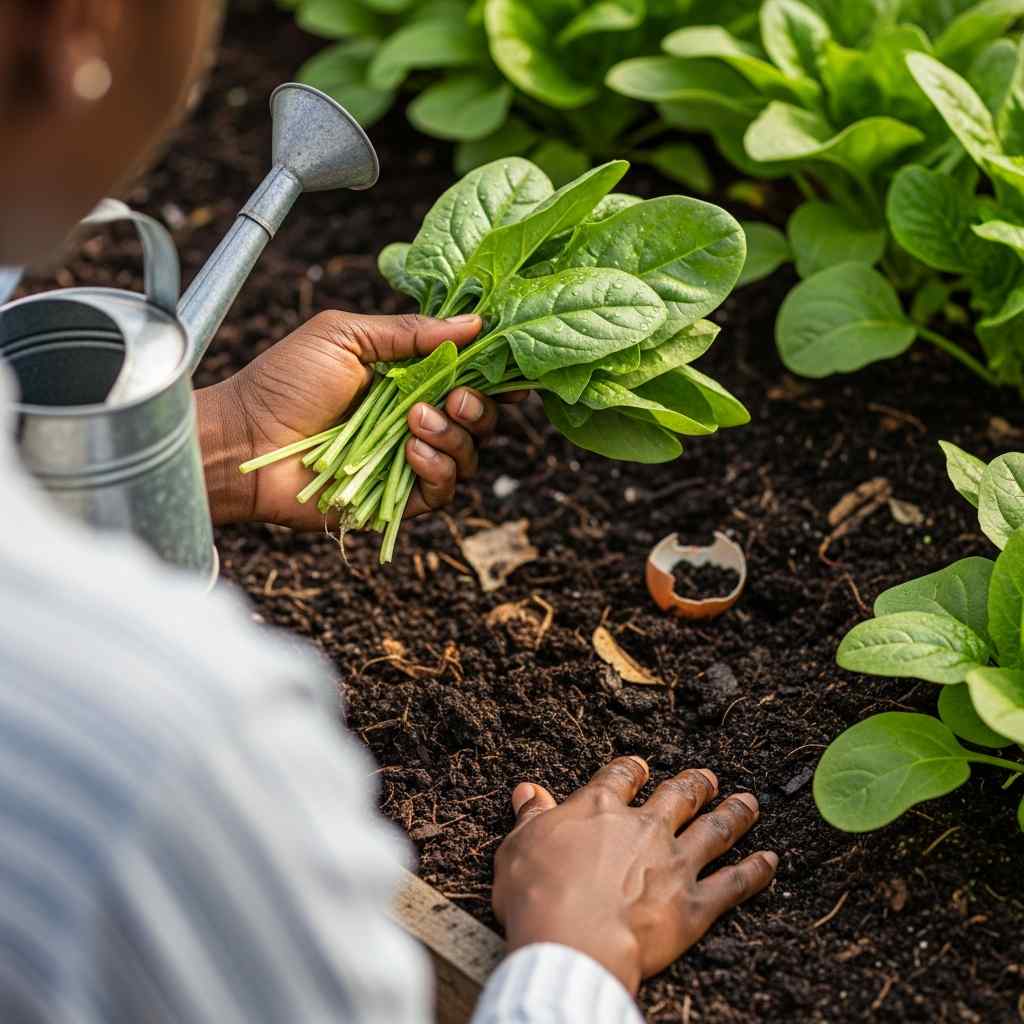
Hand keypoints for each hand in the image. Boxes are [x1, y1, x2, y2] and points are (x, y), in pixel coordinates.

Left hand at [197, 310, 509, 527]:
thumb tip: (474, 321)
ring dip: (452, 436)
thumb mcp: (344, 337)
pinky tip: (411, 453)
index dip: (492, 373)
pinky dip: (437, 469)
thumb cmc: (284, 382)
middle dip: (477, 406)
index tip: (505, 365)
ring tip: (413, 422)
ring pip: (468, 453)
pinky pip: (444, 489)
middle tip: (452, 398)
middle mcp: (414, 417)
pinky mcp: (399, 497)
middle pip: (479, 417)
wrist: (246, 441)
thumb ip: (408, 331)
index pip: (467, 375)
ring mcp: (408, 458)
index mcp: (406, 376)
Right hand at [492, 756, 777, 994]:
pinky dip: (756, 871)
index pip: (621, 778)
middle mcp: (644, 827)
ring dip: (735, 813)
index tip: (640, 766)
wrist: (572, 942)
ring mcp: (674, 863)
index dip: (632, 770)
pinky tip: (771, 861)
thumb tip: (527, 790)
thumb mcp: (518, 847)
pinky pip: (735, 883)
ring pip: (714, 829)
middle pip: (678, 796)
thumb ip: (530, 817)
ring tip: (749, 802)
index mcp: (600, 809)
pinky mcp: (695, 905)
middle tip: (708, 777)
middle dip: (695, 784)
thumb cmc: (536, 895)